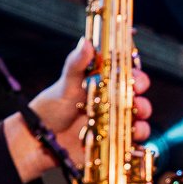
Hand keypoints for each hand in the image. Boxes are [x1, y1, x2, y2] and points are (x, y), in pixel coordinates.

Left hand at [15, 37, 152, 177]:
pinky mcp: (113, 141)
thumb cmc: (51, 107)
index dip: (135, 72)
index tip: (134, 72)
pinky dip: (137, 138)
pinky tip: (133, 136)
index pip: (126, 74)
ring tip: (134, 115)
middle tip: (136, 93)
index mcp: (103, 84)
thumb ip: (76, 65)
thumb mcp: (65, 85)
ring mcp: (114, 122)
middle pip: (136, 94)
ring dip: (142, 114)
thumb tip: (86, 42)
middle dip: (141, 93)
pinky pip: (133, 140)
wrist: (40, 139)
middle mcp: (112, 102)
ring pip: (139, 116)